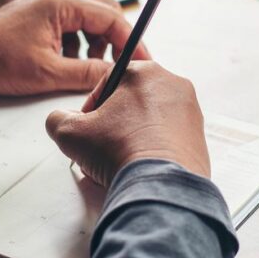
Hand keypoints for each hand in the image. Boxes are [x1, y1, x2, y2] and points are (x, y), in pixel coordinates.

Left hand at [0, 0, 149, 95]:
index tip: (143, 62)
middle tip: (123, 67)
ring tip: (88, 70)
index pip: (112, 17)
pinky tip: (68, 66)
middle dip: (116, 41)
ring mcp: (48, 8)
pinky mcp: (40, 19)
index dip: (131, 41)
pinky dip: (78, 47)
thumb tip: (116, 77)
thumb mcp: (48, 73)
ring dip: (96, 45)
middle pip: (104, 13)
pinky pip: (71, 28)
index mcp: (62, 4)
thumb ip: (87, 73)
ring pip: (88, 22)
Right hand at [45, 61, 210, 186]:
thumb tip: (60, 121)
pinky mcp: (200, 139)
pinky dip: (154, 151)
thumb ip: (57, 119)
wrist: (160, 185)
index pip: (109, 82)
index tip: (86, 128)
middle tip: (101, 147)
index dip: (91, 107)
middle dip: (114, 124)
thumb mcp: (70, 132)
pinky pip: (169, 140)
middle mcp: (174, 86)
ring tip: (119, 162)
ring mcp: (191, 113)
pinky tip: (140, 169)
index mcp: (146, 72)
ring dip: (132, 138)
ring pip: (151, 122)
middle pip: (133, 102)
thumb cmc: (119, 151)